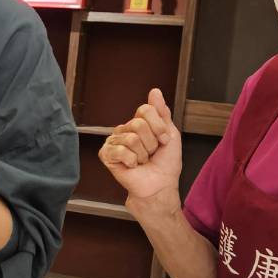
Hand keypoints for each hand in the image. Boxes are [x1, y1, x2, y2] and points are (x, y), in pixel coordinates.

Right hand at [99, 89, 181, 211]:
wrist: (159, 185)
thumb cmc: (165, 164)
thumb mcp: (170, 134)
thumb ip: (162, 112)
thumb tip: (155, 91)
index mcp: (139, 123)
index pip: (145, 110)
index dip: (158, 126)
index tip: (163, 141)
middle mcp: (124, 129)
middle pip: (138, 124)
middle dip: (151, 142)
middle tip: (151, 153)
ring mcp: (114, 141)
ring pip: (131, 138)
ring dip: (142, 154)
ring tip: (142, 161)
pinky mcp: (107, 155)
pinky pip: (120, 150)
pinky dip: (131, 161)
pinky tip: (132, 166)